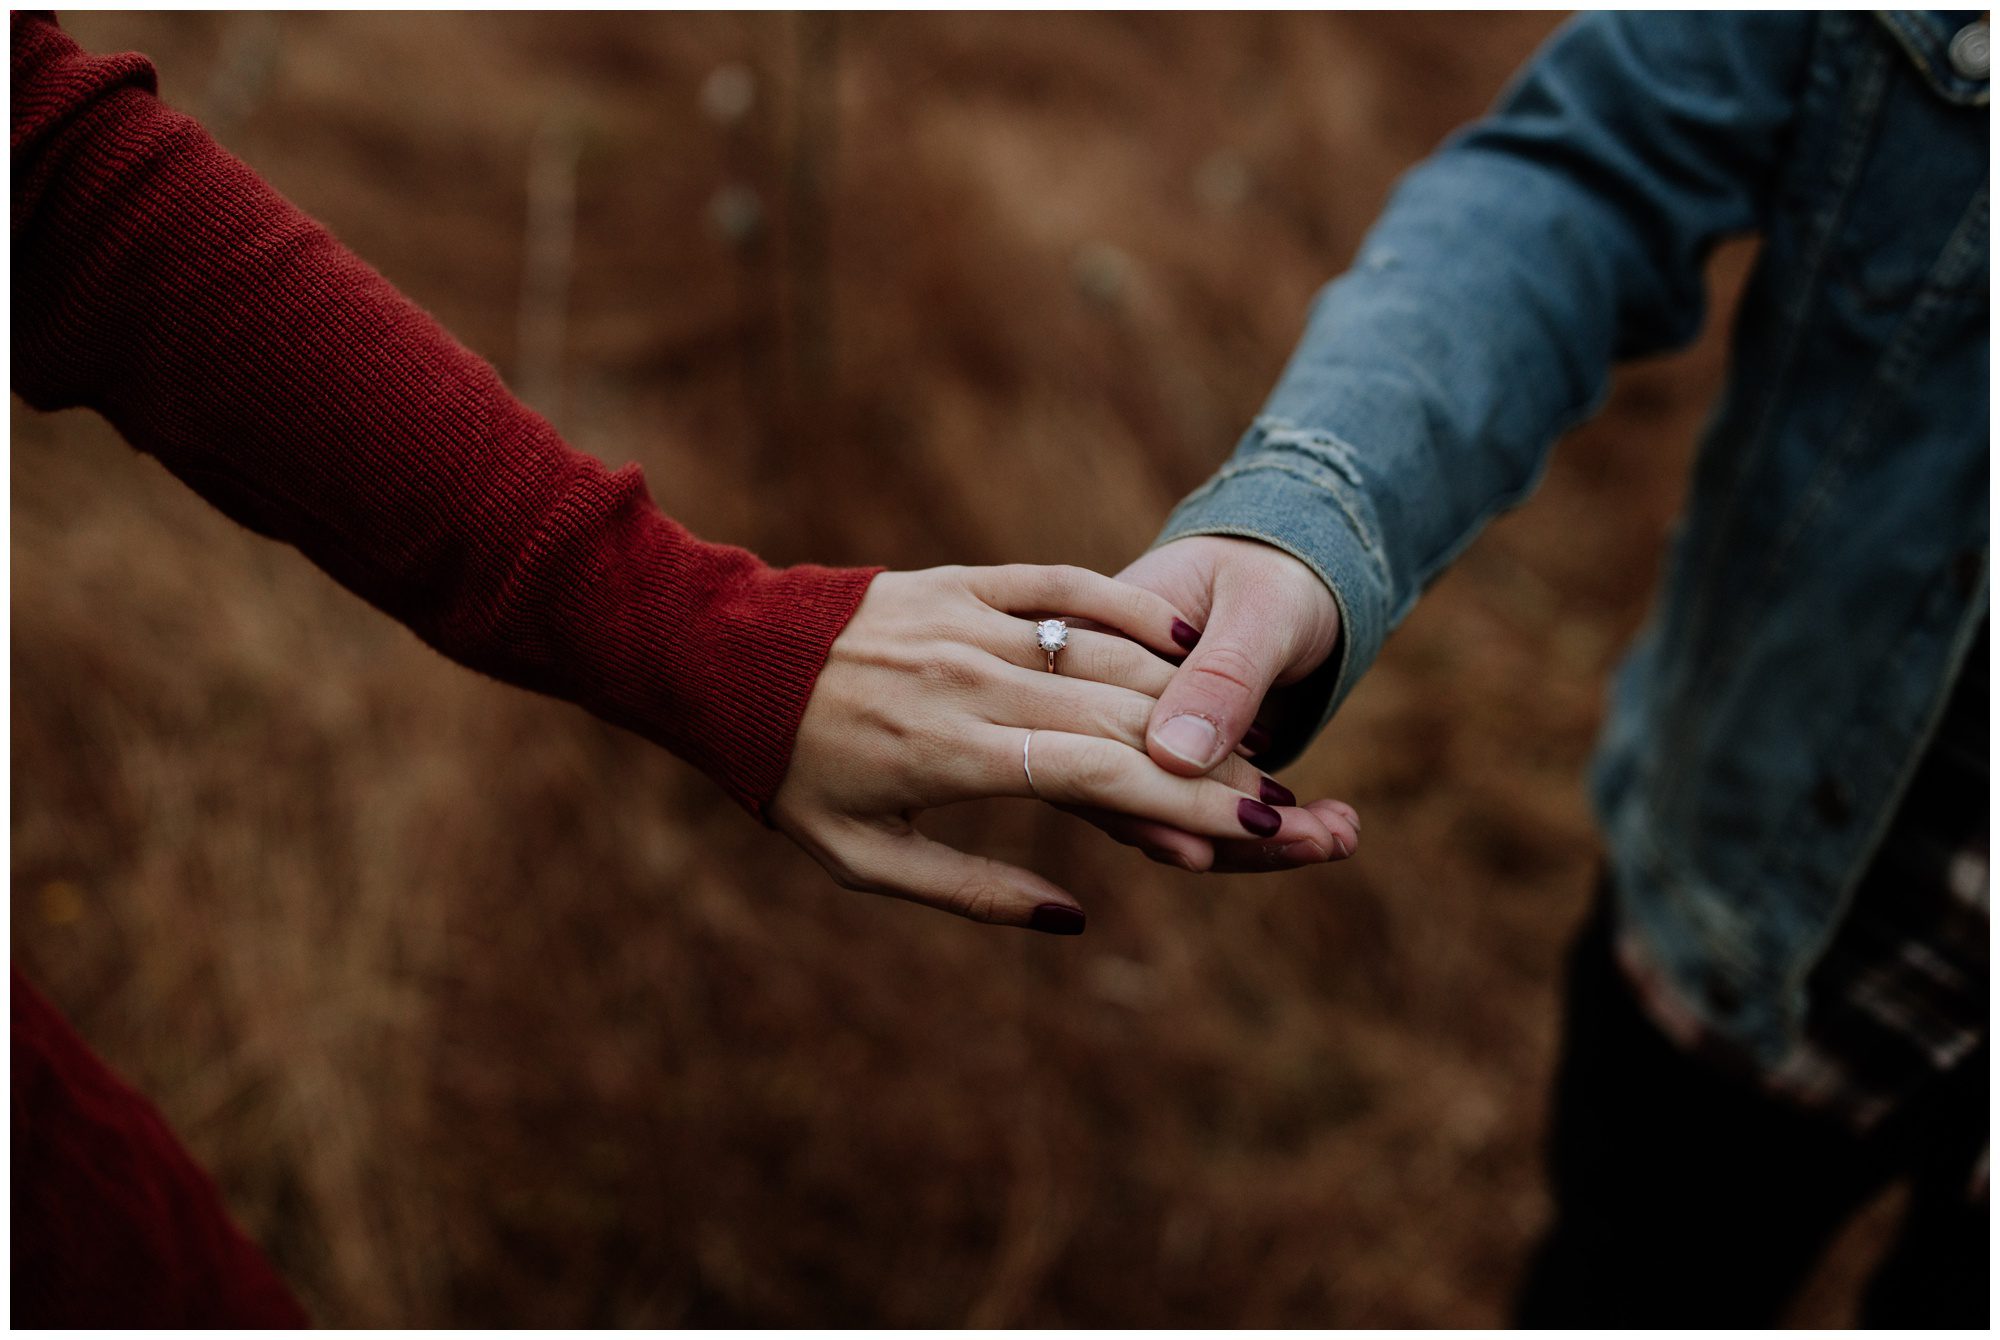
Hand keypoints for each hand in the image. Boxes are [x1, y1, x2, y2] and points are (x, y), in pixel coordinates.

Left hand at [769, 563, 1352, 932]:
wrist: (716, 659)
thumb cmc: (787, 775)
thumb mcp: (861, 860)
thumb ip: (971, 893)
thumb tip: (1073, 918)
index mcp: (951, 753)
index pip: (1103, 778)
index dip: (1193, 806)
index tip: (1269, 832)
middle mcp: (973, 679)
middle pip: (1128, 722)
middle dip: (1224, 770)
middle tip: (1304, 807)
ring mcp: (970, 620)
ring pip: (1109, 655)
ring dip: (1192, 700)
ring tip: (1259, 742)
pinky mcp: (960, 580)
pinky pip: (1064, 585)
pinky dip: (1130, 608)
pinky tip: (1183, 635)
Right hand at [1075, 536, 1348, 871]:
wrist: (1290, 574)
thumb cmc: (1269, 573)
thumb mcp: (1257, 609)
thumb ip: (1220, 677)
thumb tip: (1172, 759)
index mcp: (1084, 653)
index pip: (1101, 746)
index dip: (1168, 799)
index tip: (1259, 820)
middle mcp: (1093, 712)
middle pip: (1137, 800)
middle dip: (1235, 835)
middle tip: (1326, 838)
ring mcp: (1133, 749)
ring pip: (1177, 823)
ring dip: (1261, 843)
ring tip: (1342, 836)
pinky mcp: (1175, 777)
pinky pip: (1209, 823)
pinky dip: (1272, 833)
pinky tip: (1336, 832)